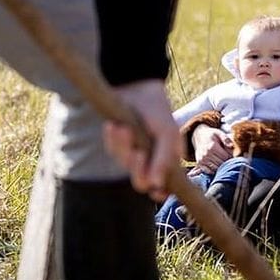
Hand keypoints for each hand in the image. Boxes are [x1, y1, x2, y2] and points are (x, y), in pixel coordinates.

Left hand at [102, 80, 181, 201]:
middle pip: (140, 181)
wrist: (136, 87)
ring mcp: (132, 152)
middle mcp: (150, 160)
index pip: (163, 188)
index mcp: (167, 160)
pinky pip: (112, 150)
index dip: (159, 192)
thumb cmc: (157, 110)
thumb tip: (157, 185)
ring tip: (123, 128)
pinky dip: (112, 139)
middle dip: (137, 168)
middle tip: (137, 152)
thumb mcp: (167, 134)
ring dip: (123, 147)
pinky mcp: (117, 144)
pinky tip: (113, 126)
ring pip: (125, 164)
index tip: (155, 190)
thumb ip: (164, 160)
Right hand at [191, 125, 232, 172]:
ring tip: (221, 160)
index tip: (231, 154)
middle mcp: (206, 154)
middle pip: (221, 163)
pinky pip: (209, 171)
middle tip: (227, 158)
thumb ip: (226, 139)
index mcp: (212, 147)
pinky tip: (216, 165)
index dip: (230, 157)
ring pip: (216, 168)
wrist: (199, 136)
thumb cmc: (211, 135)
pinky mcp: (199, 163)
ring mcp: (202, 159)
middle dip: (226, 162)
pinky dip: (214, 170)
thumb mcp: (219, 133)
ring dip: (220, 167)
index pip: (226, 157)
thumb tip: (231, 146)